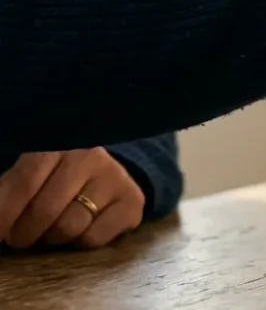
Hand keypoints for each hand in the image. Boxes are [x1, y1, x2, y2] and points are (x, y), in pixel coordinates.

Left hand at [0, 149, 144, 249]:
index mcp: (60, 144)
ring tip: (50, 231)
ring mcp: (116, 178)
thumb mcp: (31, 173)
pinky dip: (80, 241)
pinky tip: (80, 228)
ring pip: (69, 227)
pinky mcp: (133, 202)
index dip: (4, 213)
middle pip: (46, 209)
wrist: (106, 173)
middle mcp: (91, 156)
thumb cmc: (57, 175)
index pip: (25, 182)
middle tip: (18, 238)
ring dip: (51, 238)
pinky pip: (94, 238)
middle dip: (24, 233)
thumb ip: (9, 192)